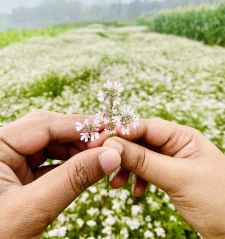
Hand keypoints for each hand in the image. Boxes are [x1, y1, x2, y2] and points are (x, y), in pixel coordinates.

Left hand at [0, 110, 120, 238]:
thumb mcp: (33, 208)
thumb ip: (73, 178)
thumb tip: (111, 155)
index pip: (43, 124)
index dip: (79, 126)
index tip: (108, 128)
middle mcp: (2, 149)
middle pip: (47, 130)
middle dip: (78, 137)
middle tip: (106, 145)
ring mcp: (9, 162)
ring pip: (49, 145)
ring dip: (76, 151)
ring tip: (99, 158)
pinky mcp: (18, 177)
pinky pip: (47, 163)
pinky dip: (68, 165)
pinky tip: (85, 168)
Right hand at [102, 118, 224, 238]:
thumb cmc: (217, 200)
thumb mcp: (178, 178)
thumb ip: (144, 161)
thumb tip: (112, 146)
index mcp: (183, 136)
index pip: (146, 127)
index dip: (122, 132)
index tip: (100, 141)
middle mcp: (177, 144)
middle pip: (141, 141)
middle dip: (122, 152)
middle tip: (103, 163)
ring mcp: (173, 160)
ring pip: (141, 157)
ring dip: (127, 168)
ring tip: (116, 184)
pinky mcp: (170, 175)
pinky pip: (147, 171)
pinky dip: (137, 179)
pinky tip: (136, 192)